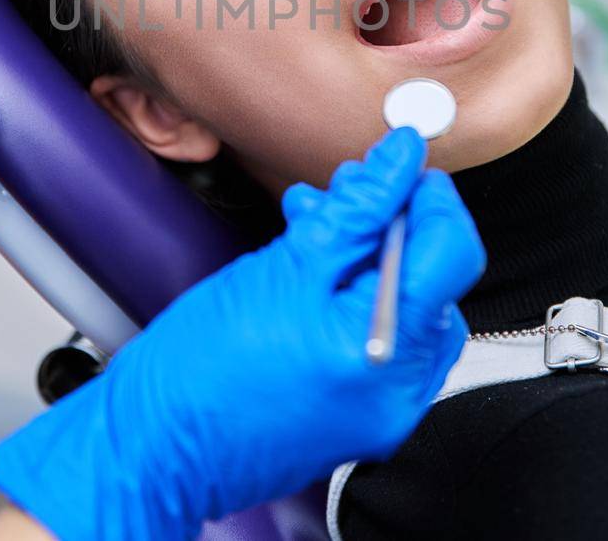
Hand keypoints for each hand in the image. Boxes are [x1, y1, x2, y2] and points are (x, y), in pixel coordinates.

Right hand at [0, 126, 485, 540]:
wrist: (156, 444)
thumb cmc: (203, 367)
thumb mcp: (285, 266)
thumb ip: (356, 210)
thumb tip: (400, 162)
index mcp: (387, 352)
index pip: (450, 252)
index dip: (429, 198)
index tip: (400, 166)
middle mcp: (399, 392)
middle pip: (433, 282)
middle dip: (391, 226)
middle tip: (346, 193)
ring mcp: (382, 413)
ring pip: (404, 309)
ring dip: (367, 258)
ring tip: (314, 227)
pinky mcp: (358, 420)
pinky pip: (380, 344)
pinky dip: (354, 302)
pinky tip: (312, 275)